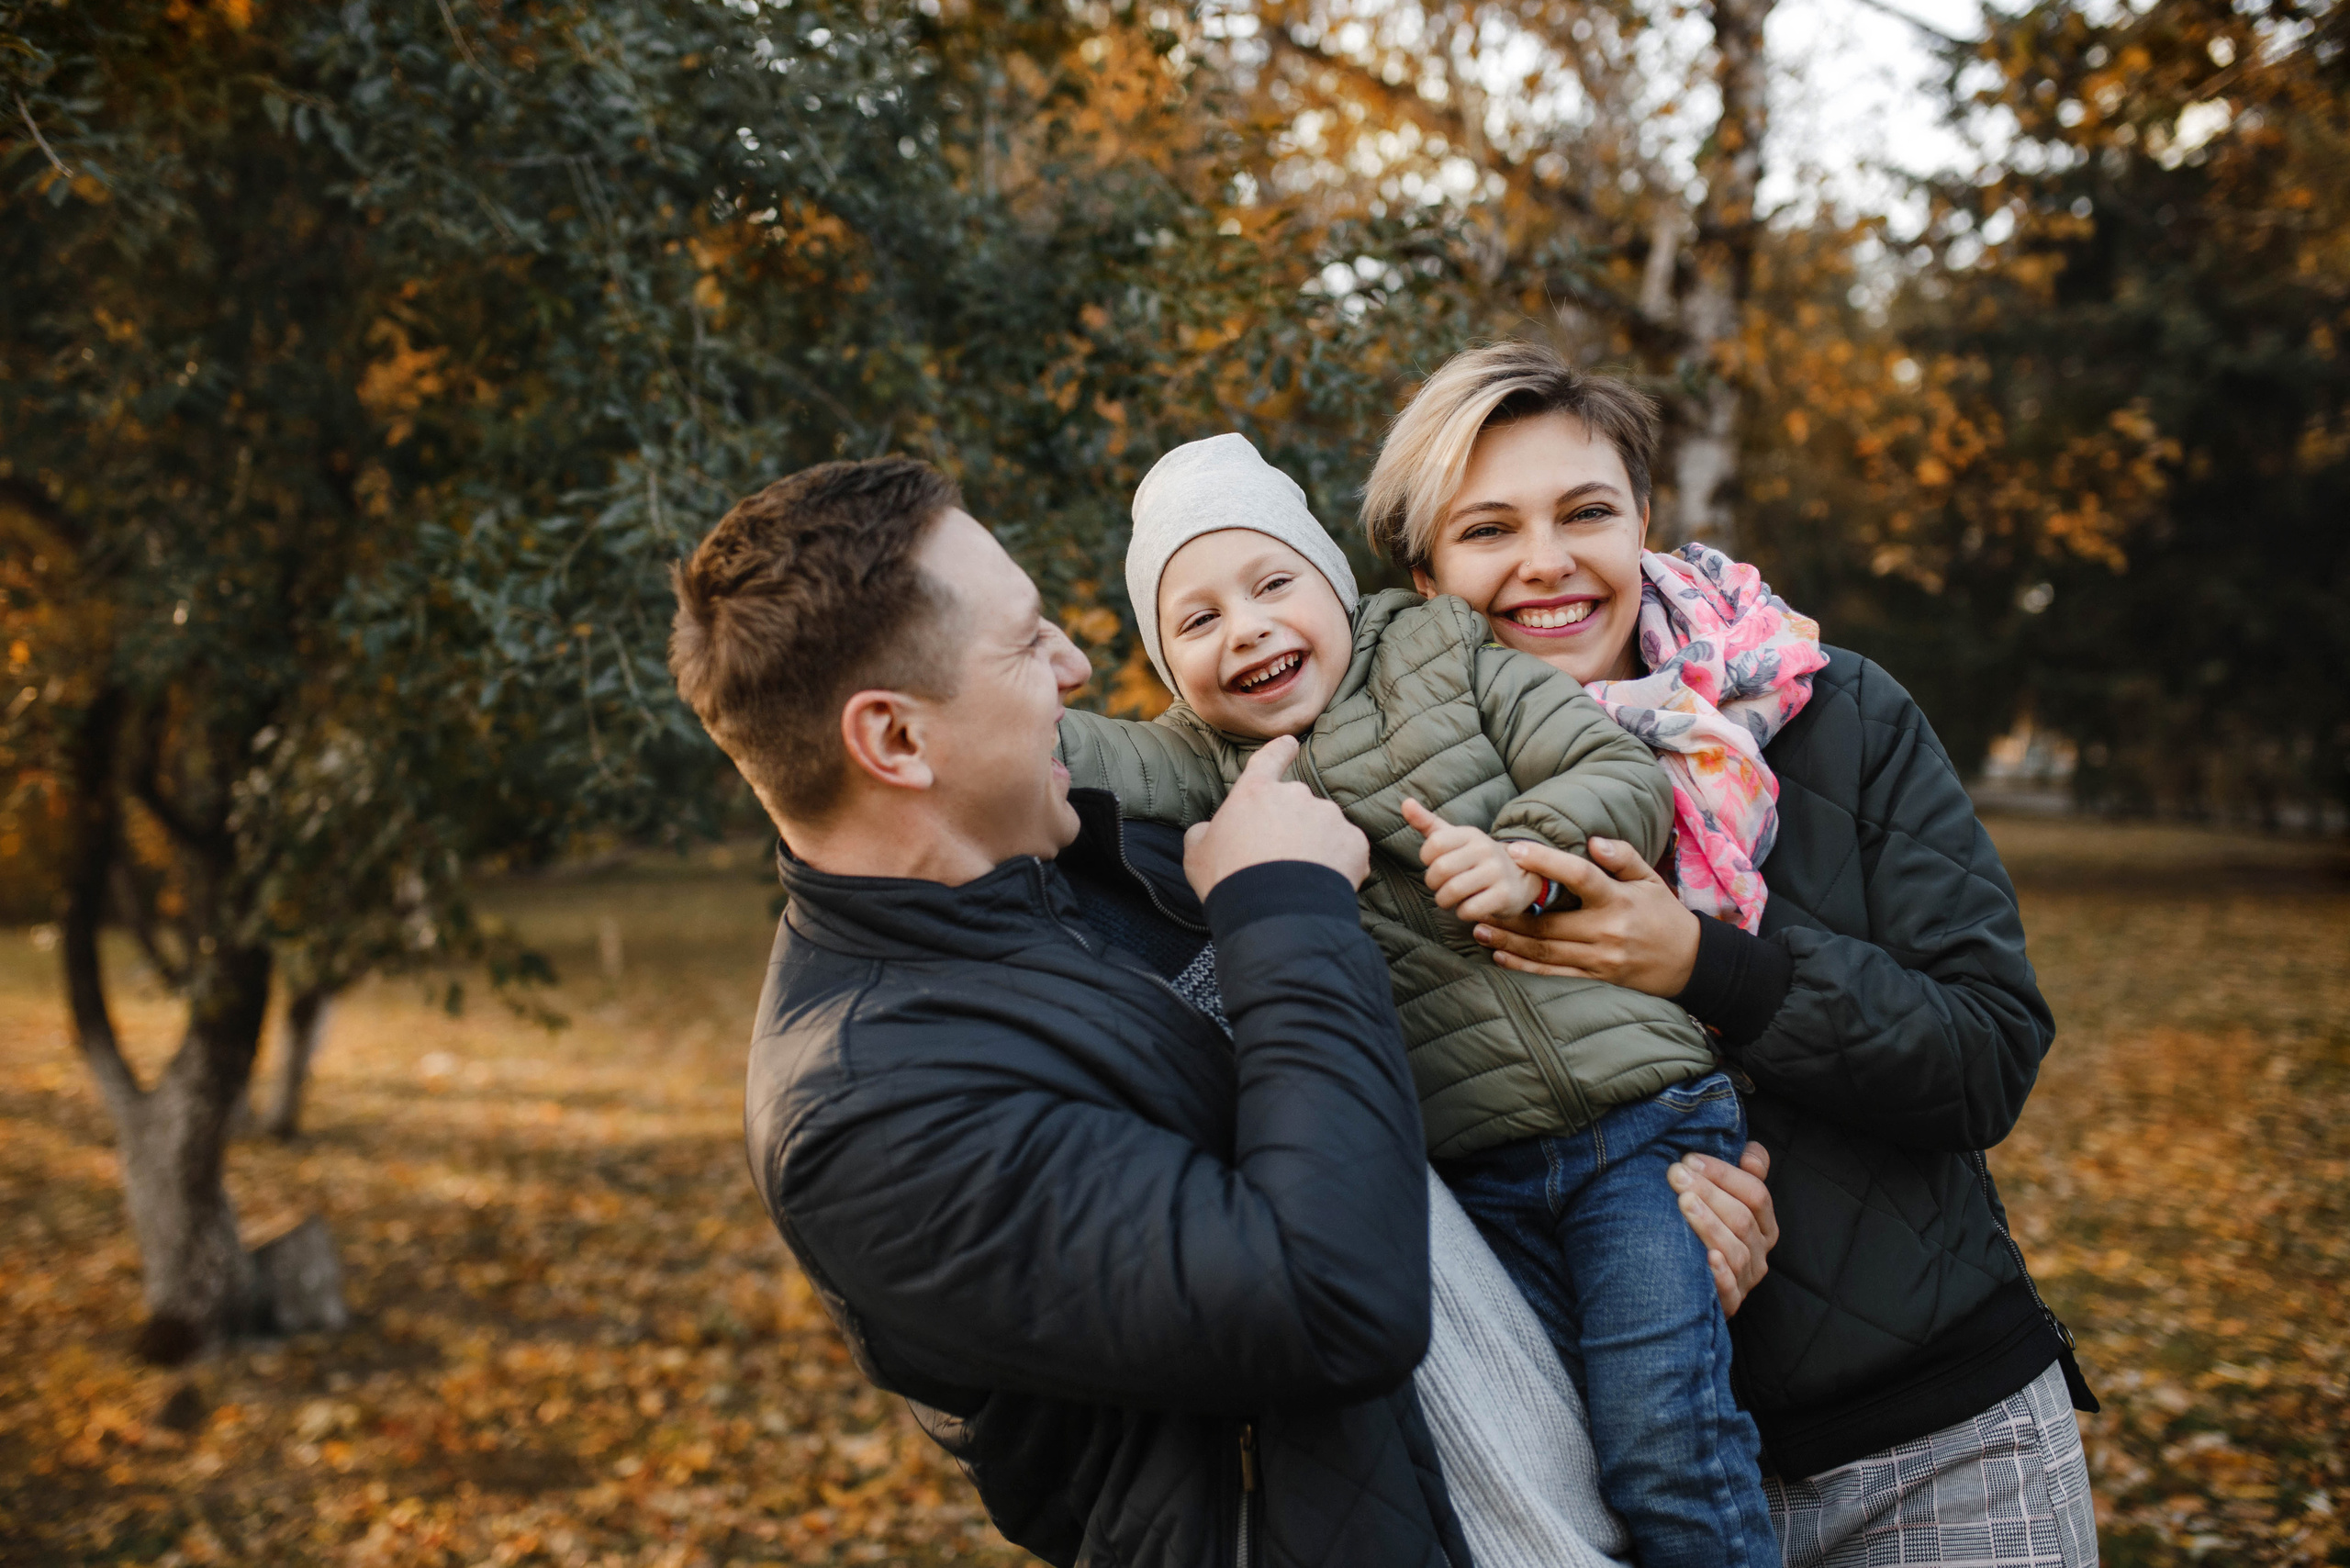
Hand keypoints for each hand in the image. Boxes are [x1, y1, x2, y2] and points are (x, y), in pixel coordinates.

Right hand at [1183, 736, 1369, 898]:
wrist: (1274, 914)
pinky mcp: (1354, 842)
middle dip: (1292, 827)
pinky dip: (1338, 865)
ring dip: (1316, 846)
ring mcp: (1328, 816)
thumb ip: (1205, 832)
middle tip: (1278, 861)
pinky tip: (1320, 886)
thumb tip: (1211, 830)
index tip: (1290, 744)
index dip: (1280, 751)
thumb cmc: (1229, 880)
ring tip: (1299, 880)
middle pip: (1297, 804)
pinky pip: (1347, 850)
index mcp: (1256, 792)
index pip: (1269, 758)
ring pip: (1324, 828)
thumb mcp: (1197, 853)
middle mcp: (1296, 795)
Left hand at [1401, 798, 1546, 922]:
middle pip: (1441, 870)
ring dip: (1444, 901)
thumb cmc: (1476, 858)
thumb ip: (1427, 822)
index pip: (1434, 844)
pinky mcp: (1504, 895)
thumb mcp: (1454, 838)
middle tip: (1440, 886)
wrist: (1521, 876)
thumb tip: (1406, 803)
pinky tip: (1468, 907)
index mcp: (1470, 834)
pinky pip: (1469, 909)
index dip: (1426, 859)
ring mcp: (1496, 873)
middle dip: (1433, 883)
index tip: (1434, 864)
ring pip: (1453, 891)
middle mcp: (1485, 850)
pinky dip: (1462, 913)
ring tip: (1450, 899)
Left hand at [1470, 835, 1702, 997]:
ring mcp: (1600, 960)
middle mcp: (1607, 931)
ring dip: (1509, 941)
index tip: (1514, 850)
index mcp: (1619, 900)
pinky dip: (1525, 966)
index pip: (1580, 876)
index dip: (1546, 863)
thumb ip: (1622, 856)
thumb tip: (1592, 840)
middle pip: (1550, 923)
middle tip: (1479, 900)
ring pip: (1546, 951)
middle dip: (1511, 913)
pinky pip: (1554, 974)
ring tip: (1480, 929)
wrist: (1690, 963)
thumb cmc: (1664, 914)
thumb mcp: (1650, 879)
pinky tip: (1501, 956)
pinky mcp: (1596, 979)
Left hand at [1669, 1142, 1776, 1315]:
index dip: (1724, 1174)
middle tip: (1676, 1174)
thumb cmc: (1705, 1234)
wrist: (1686, 1289)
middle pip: (1743, 1219)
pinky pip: (1730, 1290)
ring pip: (1735, 1250)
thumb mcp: (1725, 1202)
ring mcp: (1746, 1279)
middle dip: (1709, 1193)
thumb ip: (1742, 1175)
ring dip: (1709, 1224)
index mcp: (1763, 1225)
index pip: (1756, 1194)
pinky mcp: (1729, 1303)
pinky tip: (1707, 1258)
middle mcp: (1759, 1252)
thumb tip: (1752, 1151)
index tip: (1689, 1159)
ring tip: (1683, 1203)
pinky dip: (1721, 1274)